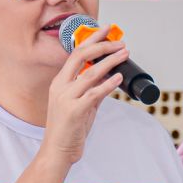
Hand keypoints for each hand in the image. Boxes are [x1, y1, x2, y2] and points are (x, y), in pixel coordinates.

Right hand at [40, 23, 127, 164]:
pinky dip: (108, 83)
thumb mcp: (80, 105)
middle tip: (120, 42)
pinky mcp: (74, 111)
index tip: (106, 30)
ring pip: (91, 72)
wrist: (57, 151)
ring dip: (111, 61)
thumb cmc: (68, 129)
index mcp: (59, 82)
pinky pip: (94, 93)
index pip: (75, 54)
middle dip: (102, 45)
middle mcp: (60, 87)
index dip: (91, 40)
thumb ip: (92, 90)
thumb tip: (109, 77)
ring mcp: (66, 98)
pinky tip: (118, 77)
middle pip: (81, 56)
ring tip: (124, 54)